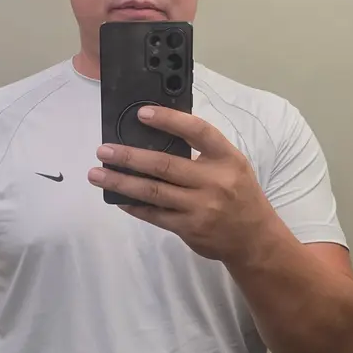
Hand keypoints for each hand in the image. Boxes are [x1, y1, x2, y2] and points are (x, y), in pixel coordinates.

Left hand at [88, 106, 271, 262]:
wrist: (254, 239)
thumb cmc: (239, 195)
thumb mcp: (232, 166)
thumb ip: (203, 152)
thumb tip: (158, 135)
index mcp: (227, 158)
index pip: (198, 131)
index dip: (169, 120)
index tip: (142, 113)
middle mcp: (214, 181)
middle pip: (164, 164)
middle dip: (129, 156)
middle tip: (103, 150)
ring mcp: (200, 207)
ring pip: (153, 192)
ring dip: (121, 181)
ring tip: (97, 174)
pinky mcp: (189, 228)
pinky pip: (154, 214)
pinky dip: (133, 205)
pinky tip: (118, 197)